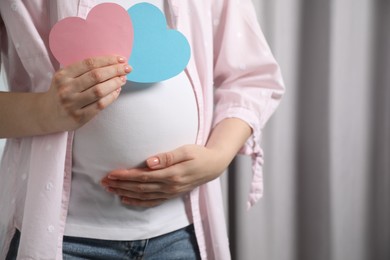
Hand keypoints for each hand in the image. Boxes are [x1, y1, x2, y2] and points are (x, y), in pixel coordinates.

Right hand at [41, 55, 130, 131]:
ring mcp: (72, 104)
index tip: (121, 59)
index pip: (89, 63)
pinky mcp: (79, 117)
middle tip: (127, 68)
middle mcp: (66, 89)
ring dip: (115, 83)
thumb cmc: (62, 92)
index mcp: (62, 75)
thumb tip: (111, 63)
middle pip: (96, 76)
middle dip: (115, 70)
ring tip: (123, 79)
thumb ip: (81, 71)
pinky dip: (111, 97)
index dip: (107, 60)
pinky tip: (117, 91)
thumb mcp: (65, 78)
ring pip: (99, 91)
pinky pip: (100, 105)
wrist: (47, 115)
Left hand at [101, 144, 228, 206]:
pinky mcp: (171, 194)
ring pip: (143, 195)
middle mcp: (170, 186)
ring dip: (125, 193)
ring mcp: (170, 192)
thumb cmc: (199, 155)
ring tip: (110, 189)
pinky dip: (138, 202)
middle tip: (104, 182)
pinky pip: (152, 202)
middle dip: (121, 184)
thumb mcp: (186, 150)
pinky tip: (126, 199)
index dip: (126, 176)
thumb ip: (167, 157)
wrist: (213, 166)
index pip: (143, 177)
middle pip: (140, 187)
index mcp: (172, 174)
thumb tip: (149, 162)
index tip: (112, 173)